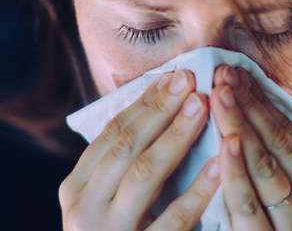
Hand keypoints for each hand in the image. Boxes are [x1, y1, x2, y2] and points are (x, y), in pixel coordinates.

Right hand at [59, 69, 220, 230]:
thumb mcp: (104, 203)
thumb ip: (121, 165)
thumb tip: (159, 107)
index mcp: (75, 188)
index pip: (110, 133)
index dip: (144, 102)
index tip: (174, 76)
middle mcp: (83, 209)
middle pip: (124, 146)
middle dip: (160, 110)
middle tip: (191, 80)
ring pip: (143, 176)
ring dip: (176, 138)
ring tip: (204, 108)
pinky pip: (170, 222)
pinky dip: (194, 193)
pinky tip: (216, 169)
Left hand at [210, 65, 291, 230]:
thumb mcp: (288, 205)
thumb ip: (273, 169)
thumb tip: (245, 121)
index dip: (264, 103)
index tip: (240, 74)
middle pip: (280, 144)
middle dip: (251, 104)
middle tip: (226, 73)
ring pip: (266, 167)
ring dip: (241, 126)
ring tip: (220, 94)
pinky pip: (248, 204)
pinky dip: (236, 172)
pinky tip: (226, 143)